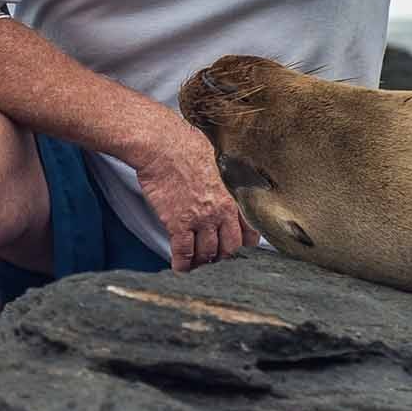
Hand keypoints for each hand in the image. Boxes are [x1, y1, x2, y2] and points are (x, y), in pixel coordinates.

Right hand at [127, 111, 258, 272]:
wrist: (162, 145)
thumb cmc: (187, 143)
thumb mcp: (221, 158)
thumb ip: (229, 177)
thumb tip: (231, 179)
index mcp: (234, 195)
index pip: (249, 230)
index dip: (244, 242)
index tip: (239, 245)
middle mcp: (221, 211)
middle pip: (230, 247)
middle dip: (224, 255)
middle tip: (217, 256)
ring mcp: (200, 219)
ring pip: (208, 253)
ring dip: (203, 261)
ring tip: (198, 262)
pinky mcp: (178, 224)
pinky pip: (183, 252)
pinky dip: (182, 264)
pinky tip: (180, 267)